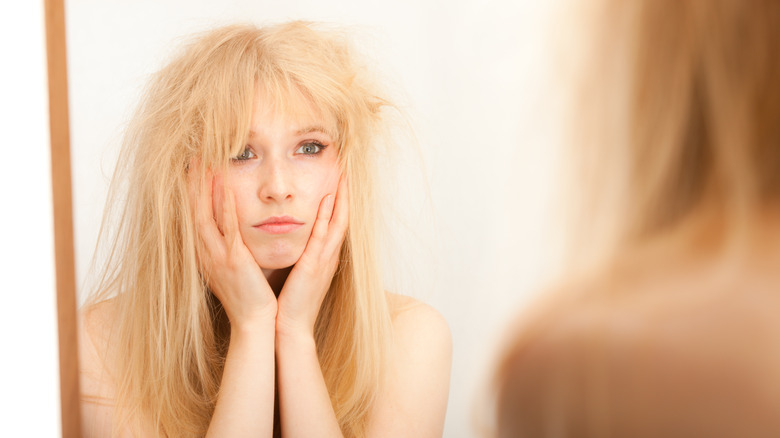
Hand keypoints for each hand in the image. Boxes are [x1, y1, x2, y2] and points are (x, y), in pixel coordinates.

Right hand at [189, 162, 276, 329]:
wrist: (254, 322)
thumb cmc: (247, 296)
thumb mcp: (232, 268)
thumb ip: (228, 248)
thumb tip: (229, 232)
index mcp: (205, 254)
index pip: (193, 215)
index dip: (191, 191)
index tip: (191, 168)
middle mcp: (205, 252)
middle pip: (193, 210)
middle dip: (192, 183)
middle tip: (192, 156)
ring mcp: (217, 256)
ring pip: (205, 214)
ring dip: (204, 187)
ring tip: (204, 162)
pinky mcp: (233, 260)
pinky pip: (227, 227)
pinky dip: (225, 204)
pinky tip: (226, 186)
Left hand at [276, 177, 348, 338]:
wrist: (290, 328)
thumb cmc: (291, 303)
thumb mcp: (299, 274)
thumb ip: (301, 256)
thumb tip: (297, 241)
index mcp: (325, 257)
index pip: (337, 222)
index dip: (341, 200)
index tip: (340, 178)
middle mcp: (329, 256)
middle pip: (343, 217)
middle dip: (346, 193)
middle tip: (348, 169)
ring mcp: (324, 261)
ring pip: (338, 222)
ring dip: (342, 198)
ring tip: (344, 176)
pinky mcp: (314, 266)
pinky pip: (323, 236)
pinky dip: (327, 216)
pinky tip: (328, 199)